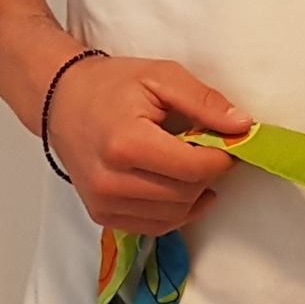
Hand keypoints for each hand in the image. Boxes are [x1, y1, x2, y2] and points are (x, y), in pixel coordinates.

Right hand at [46, 54, 250, 236]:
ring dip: (194, 193)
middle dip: (209, 173)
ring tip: (192, 163)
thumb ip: (204, 101)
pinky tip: (182, 187)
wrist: (61, 101)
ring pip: (173, 215)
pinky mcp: (101, 214)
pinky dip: (176, 210)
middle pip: (185, 194)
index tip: (232, 142)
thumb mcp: (163, 77)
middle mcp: (110, 181)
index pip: (194, 168)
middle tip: (212, 148)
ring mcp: (103, 202)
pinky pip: (154, 226)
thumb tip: (243, 126)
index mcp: (126, 143)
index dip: (223, 158)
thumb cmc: (112, 85)